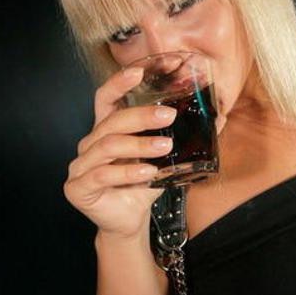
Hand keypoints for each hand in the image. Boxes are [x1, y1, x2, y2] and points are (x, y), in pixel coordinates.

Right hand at [63, 67, 175, 239]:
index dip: (118, 83)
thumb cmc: (142, 186)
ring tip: (165, 147)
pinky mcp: (77, 187)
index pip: (106, 99)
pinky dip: (128, 173)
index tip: (138, 72)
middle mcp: (90, 144)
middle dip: (140, 116)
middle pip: (111, 121)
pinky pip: (102, 175)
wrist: (129, 222)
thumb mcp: (164, 159)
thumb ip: (183, 138)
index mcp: (106, 131)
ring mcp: (80, 166)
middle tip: (168, 115)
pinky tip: (148, 173)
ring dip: (138, 145)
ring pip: (107, 146)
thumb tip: (217, 117)